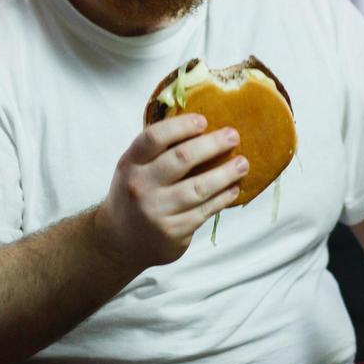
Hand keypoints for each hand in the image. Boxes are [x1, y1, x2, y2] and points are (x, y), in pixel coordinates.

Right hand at [95, 113, 245, 270]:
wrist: (120, 242)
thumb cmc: (135, 195)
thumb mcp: (135, 169)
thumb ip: (158, 151)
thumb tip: (201, 126)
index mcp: (131, 163)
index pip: (154, 138)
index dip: (181, 126)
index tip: (204, 120)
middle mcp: (141, 186)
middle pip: (181, 158)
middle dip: (212, 144)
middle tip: (234, 136)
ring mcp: (157, 210)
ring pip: (199, 187)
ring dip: (226, 173)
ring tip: (243, 163)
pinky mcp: (173, 231)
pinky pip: (204, 210)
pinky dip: (222, 198)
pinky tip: (233, 188)